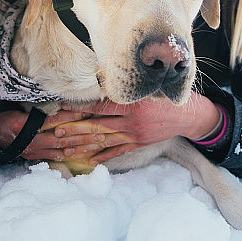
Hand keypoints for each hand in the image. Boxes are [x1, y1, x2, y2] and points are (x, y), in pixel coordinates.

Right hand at [0, 108, 108, 161]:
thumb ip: (31, 101)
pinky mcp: (32, 155)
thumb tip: (53, 94)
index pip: (52, 121)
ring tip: (98, 142)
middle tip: (101, 131)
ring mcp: (31, 150)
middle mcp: (29, 141)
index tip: (88, 112)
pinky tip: (82, 153)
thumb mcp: (12, 103)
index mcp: (23, 126)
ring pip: (61, 149)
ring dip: (80, 146)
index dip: (71, 116)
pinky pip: (53, 157)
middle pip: (61, 138)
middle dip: (82, 135)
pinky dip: (69, 155)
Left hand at [56, 92, 220, 163]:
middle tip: (54, 131)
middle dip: (74, 128)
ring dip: (82, 144)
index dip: (79, 108)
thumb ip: (124, 87)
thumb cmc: (162, 97)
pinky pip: (116, 152)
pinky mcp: (137, 144)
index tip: (60, 109)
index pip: (99, 106)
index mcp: (132, 104)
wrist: (186, 115)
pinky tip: (87, 160)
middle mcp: (131, 120)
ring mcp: (134, 134)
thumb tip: (98, 80)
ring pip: (103, 140)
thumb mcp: (145, 87)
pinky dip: (101, 156)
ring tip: (64, 148)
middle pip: (96, 124)